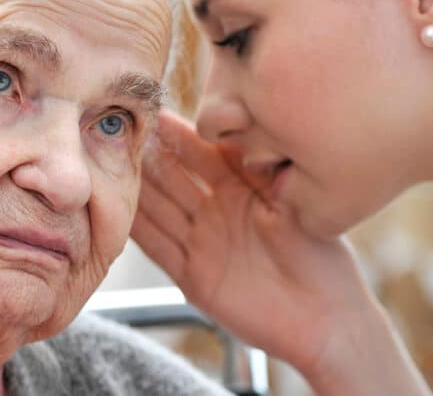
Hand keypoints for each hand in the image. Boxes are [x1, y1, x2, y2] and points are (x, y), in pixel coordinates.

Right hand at [131, 111, 429, 394]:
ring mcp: (204, 244)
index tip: (153, 111)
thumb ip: (262, 170)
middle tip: (117, 130)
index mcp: (243, 189)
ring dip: (137, 188)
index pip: (203, 153)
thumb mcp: (293, 204)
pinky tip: (115, 210)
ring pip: (160, 209)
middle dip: (148, 155)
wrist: (325, 320)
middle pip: (174, 178)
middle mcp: (218, 212)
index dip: (179, 133)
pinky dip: (137, 231)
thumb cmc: (323, 259)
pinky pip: (159, 248)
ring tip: (107, 162)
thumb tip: (241, 127)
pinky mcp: (194, 277)